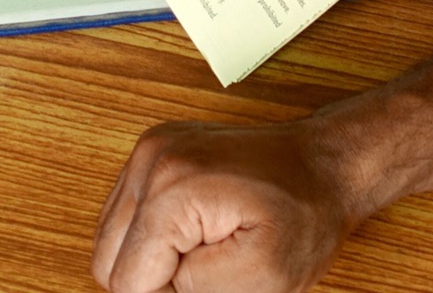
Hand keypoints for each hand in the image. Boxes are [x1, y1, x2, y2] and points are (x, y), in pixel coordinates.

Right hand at [92, 119, 362, 292]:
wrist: (324, 165)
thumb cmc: (306, 215)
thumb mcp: (264, 278)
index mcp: (170, 187)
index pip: (127, 282)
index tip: (213, 281)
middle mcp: (150, 160)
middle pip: (108, 263)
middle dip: (155, 280)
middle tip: (208, 271)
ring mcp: (148, 152)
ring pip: (112, 243)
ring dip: (153, 260)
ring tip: (205, 249)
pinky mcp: (153, 155)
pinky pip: (125, 219)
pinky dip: (153, 239)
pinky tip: (195, 233)